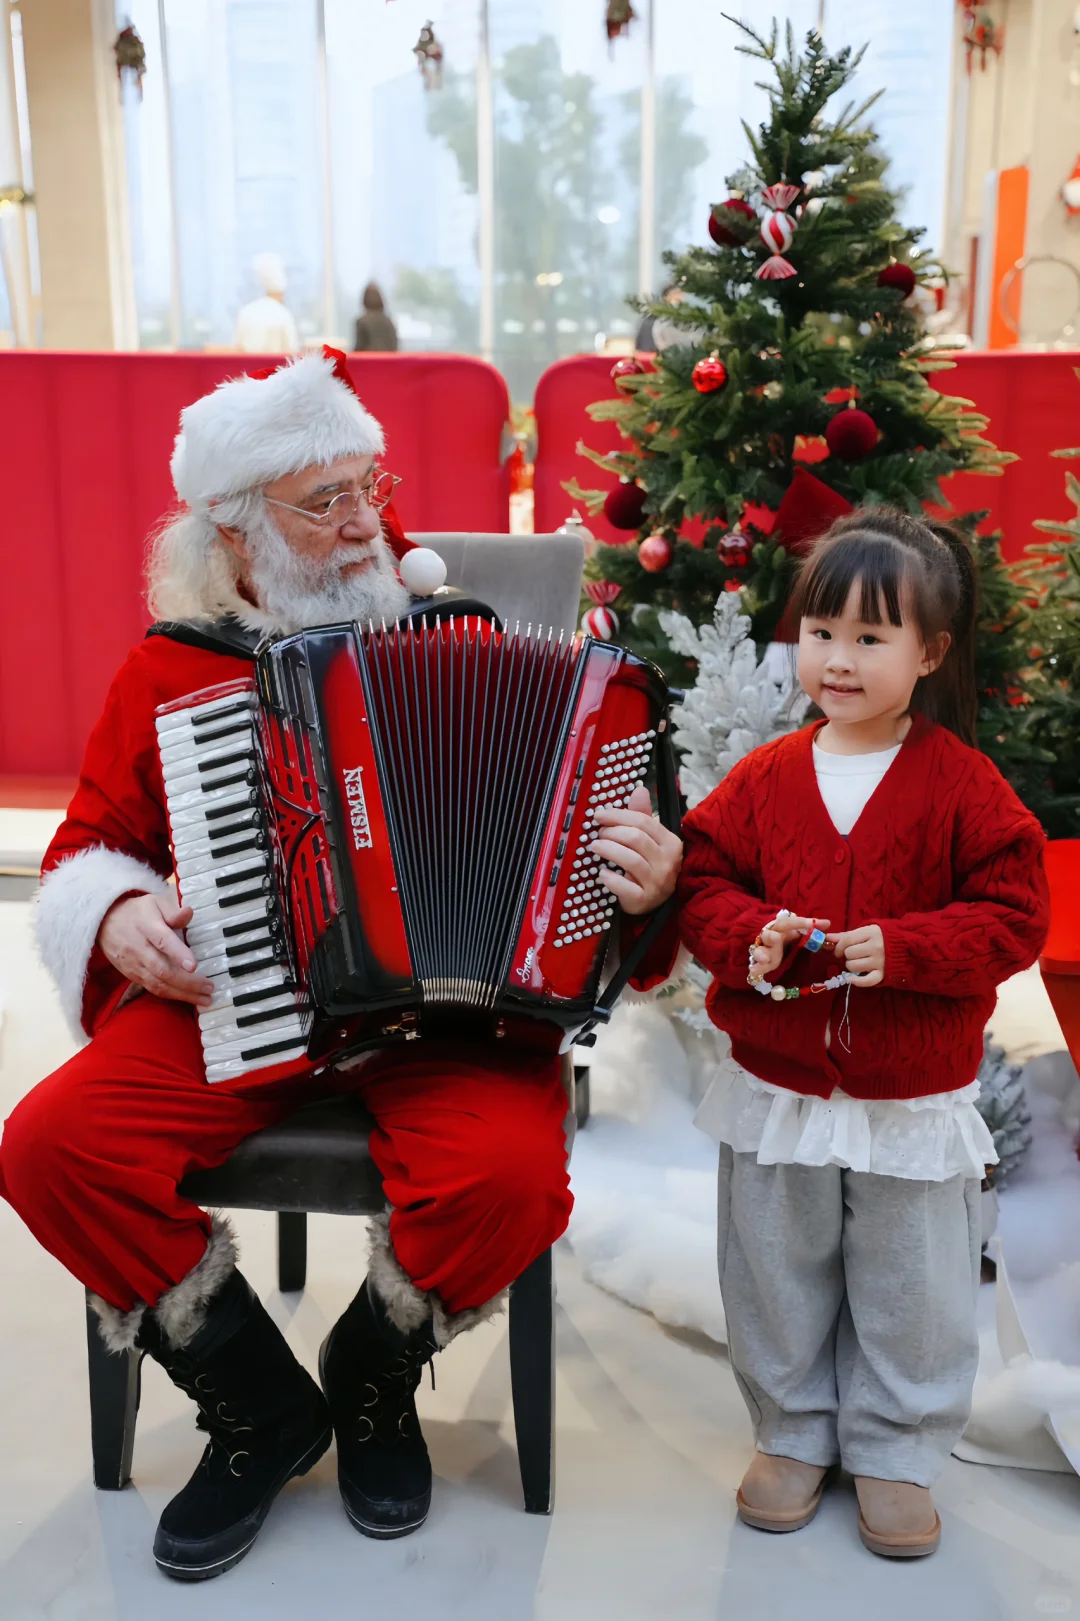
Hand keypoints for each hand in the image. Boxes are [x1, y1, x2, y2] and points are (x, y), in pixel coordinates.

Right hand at [98, 893, 214, 1007]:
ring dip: (183, 994)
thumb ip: (172, 911)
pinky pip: (152, 989)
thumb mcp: (154, 902)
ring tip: (205, 998)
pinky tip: (188, 997)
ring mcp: (134, 964)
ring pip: (158, 984)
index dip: (178, 954)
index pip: (162, 941)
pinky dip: (171, 996)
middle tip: (209, 987)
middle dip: (187, 982)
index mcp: (147, 926)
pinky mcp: (132, 975)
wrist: (104, 923)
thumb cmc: (137, 912)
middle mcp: (139, 948)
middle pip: (162, 970)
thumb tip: (189, 913)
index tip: (194, 965)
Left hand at [590, 785, 682, 915]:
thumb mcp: (649, 840)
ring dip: (607, 850)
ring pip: (630, 859)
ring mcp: (657, 883)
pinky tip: (602, 873)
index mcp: (670, 843)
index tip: (598, 815)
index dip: (618, 815)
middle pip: (636, 838)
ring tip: (594, 847)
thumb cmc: (649, 866)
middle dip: (611, 832)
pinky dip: (610, 879)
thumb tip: (639, 789)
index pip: (643, 821)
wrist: (654, 902)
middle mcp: (668, 862)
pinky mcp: (644, 900)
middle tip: (598, 833)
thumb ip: (642, 815)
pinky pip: (625, 887)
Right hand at [750, 912, 830, 977]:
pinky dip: (755, 969)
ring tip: (765, 959)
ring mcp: (763, 950)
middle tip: (776, 938)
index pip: (788, 922)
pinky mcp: (760, 963)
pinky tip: (755, 972)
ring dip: (761, 954)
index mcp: (780, 927)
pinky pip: (755, 966)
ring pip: (759, 951)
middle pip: (768, 935)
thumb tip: (827, 923)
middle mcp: (769, 937)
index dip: (799, 923)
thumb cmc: (785, 936)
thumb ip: (811, 927)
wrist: (768, 944)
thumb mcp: (797, 930)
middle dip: (772, 937)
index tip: (812, 924)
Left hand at [826, 923, 884, 986]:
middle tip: (853, 954)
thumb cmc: (881, 937)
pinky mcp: (883, 974)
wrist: (905, 946)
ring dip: (851, 965)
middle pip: (849, 953)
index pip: (846, 940)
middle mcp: (876, 947)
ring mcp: (880, 961)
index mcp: (871, 932)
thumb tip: (828, 937)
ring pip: (853, 966)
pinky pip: (867, 981)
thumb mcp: (866, 931)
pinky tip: (851, 978)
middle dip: (847, 955)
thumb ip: (847, 935)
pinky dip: (857, 981)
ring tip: (857, 962)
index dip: (838, 946)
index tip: (839, 949)